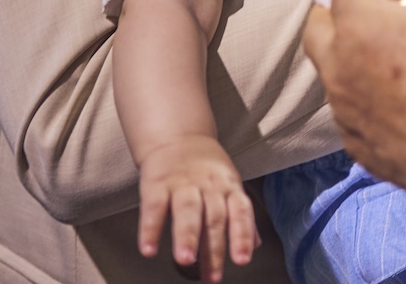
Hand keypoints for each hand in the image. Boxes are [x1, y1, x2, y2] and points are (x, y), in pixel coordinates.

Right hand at [135, 135, 256, 282]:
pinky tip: (149, 249)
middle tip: (213, 277)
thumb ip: (240, 215)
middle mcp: (209, 185)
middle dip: (214, 249)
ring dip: (186, 237)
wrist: (177, 135)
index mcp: (229, 186)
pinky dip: (151, 229)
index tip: (243, 260)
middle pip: (214, 218)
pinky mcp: (157, 182)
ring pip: (188, 210)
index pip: (241, 211)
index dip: (243, 235)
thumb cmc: (207, 168)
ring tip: (185, 261)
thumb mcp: (230, 185)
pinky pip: (154, 207)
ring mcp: (183, 183)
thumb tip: (256, 245)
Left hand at [304, 0, 405, 195]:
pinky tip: (401, 99)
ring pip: (330, 71)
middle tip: (379, 11)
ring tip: (394, 57)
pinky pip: (349, 110)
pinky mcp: (357, 147)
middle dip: (339, 12)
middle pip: (317, 26)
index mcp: (361, 27)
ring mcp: (345, 112)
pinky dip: (365, 97)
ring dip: (350, 56)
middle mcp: (339, 68)